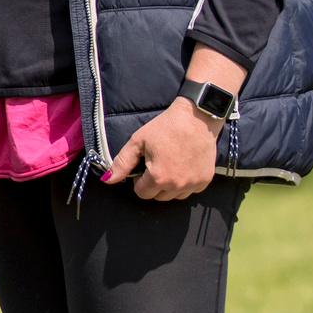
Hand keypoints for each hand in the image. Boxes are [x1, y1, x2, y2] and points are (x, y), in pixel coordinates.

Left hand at [102, 99, 219, 200]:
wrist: (197, 116)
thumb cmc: (166, 126)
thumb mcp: (138, 142)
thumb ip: (122, 163)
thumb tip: (107, 180)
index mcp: (158, 177)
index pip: (142, 193)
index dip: (139, 181)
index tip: (144, 167)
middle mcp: (177, 185)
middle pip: (158, 196)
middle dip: (154, 184)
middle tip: (157, 164)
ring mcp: (193, 184)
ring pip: (174, 196)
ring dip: (170, 186)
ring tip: (170, 165)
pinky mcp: (206, 180)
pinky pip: (191, 190)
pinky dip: (186, 183)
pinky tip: (184, 166)